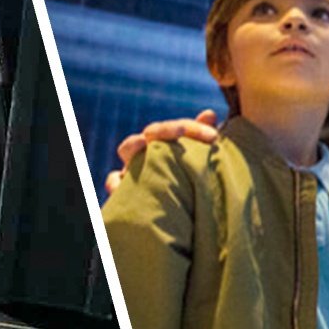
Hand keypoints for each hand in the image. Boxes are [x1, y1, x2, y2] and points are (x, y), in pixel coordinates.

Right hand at [103, 110, 220, 194]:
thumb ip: (202, 139)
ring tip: (142, 143)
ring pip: (127, 149)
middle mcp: (148, 151)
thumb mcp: (195, 163)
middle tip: (182, 131)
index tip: (213, 136)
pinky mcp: (123, 189)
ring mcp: (133, 167)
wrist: (169, 215)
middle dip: (167, 130)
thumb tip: (209, 112)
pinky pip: (115, 181)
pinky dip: (116, 181)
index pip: (178, 128)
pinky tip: (121, 183)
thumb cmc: (184, 186)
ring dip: (133, 144)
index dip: (194, 128)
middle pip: (152, 132)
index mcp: (167, 144)